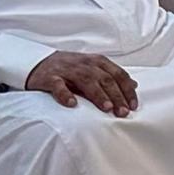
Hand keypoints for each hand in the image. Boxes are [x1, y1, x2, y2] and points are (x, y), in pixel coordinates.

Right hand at [22, 50, 139, 113]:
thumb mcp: (94, 69)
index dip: (127, 90)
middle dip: (116, 96)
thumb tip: (134, 85)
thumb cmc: (71, 68)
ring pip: (86, 81)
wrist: (39, 62)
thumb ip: (112, 77)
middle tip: (123, 112)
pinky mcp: (50, 77)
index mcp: (98, 62)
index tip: (133, 106)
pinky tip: (72, 104)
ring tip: (106, 108)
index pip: (118, 75)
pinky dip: (65, 94)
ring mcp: (67, 70)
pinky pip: (58, 86)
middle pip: (105, 79)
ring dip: (98, 95)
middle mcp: (85, 64)